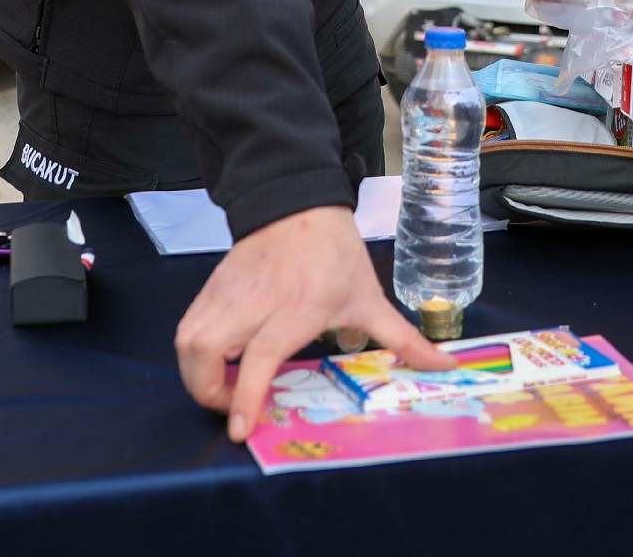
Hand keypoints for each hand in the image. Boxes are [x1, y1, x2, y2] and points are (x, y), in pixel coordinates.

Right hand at [176, 206, 451, 441]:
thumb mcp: (371, 297)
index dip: (243, 398)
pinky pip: (189, 324)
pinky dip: (195, 351)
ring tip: (225, 387)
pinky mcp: (213, 286)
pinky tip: (220, 360)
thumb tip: (444, 365)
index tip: (239, 430)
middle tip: (234, 406)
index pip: (256, 359)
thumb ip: (404, 339)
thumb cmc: (336, 252)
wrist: (298, 201)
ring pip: (188, 340)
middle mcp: (254, 302)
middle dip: (208, 393)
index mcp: (295, 309)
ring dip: (197, 374)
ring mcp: (228, 292)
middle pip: (204, 353)